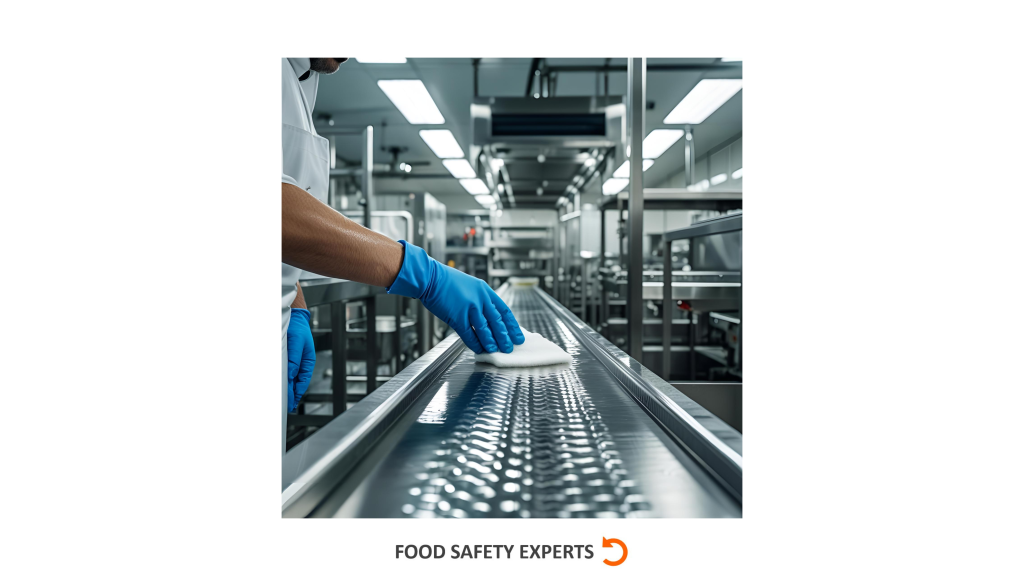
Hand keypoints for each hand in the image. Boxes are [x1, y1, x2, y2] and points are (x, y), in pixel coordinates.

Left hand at [287, 308, 315, 411]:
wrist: (293, 317)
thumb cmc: (297, 328)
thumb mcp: (297, 344)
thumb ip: (294, 360)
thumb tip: (290, 375)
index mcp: (307, 361)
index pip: (302, 381)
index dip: (296, 393)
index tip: (291, 402)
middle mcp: (301, 363)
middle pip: (296, 382)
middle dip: (291, 394)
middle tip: (286, 406)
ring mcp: (294, 361)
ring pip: (290, 378)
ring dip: (287, 388)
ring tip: (282, 399)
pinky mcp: (286, 358)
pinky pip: (285, 372)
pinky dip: (282, 379)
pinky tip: (278, 384)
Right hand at [387, 240, 524, 353]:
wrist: (430, 278)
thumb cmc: (447, 282)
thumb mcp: (471, 286)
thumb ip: (481, 300)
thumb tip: (489, 317)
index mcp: (485, 290)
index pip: (504, 310)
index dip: (512, 325)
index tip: (517, 335)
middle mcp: (480, 299)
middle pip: (497, 322)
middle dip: (504, 337)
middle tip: (509, 347)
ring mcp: (469, 308)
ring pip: (485, 329)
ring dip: (491, 342)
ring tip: (496, 350)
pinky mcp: (457, 317)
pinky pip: (469, 334)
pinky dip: (475, 343)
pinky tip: (479, 349)